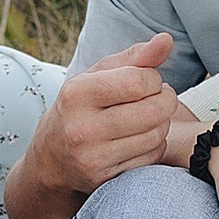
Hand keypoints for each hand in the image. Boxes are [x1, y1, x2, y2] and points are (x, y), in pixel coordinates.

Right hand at [33, 36, 182, 198]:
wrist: (52, 158)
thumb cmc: (81, 106)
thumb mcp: (98, 75)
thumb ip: (134, 57)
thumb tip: (166, 40)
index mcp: (76, 94)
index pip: (138, 81)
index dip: (153, 79)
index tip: (147, 81)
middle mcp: (81, 128)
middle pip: (153, 110)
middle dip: (165, 100)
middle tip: (157, 97)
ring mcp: (92, 157)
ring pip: (157, 134)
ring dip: (162, 123)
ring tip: (148, 116)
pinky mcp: (105, 178)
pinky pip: (152, 157)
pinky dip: (155, 145)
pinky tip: (141, 138)